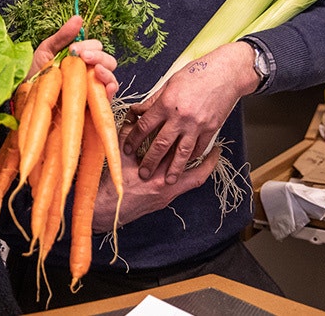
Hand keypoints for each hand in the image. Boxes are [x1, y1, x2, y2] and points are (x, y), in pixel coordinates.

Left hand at [29, 15, 118, 98]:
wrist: (26, 100)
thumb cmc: (35, 75)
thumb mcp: (46, 51)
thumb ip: (63, 36)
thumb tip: (78, 18)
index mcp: (81, 58)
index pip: (96, 47)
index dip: (88, 46)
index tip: (74, 49)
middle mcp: (89, 72)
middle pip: (108, 60)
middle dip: (99, 56)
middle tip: (84, 57)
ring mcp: (92, 89)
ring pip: (111, 77)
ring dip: (106, 71)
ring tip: (95, 70)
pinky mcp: (94, 106)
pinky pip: (109, 97)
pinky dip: (109, 88)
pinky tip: (103, 85)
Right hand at [92, 125, 220, 230]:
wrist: (109, 210)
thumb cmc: (113, 184)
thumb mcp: (119, 155)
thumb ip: (128, 133)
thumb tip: (134, 114)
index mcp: (156, 175)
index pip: (179, 156)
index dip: (193, 144)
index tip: (203, 134)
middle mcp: (165, 187)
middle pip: (193, 172)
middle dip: (206, 161)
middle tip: (216, 148)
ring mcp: (167, 196)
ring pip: (192, 182)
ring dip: (201, 169)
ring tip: (209, 157)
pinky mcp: (164, 200)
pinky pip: (184, 187)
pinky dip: (188, 175)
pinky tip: (189, 168)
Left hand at [122, 42, 256, 183]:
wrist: (226, 73)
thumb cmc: (196, 73)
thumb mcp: (170, 83)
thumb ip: (154, 101)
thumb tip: (139, 111)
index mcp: (166, 104)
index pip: (144, 126)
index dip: (133, 139)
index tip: (128, 148)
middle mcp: (180, 117)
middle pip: (160, 145)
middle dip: (149, 161)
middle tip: (142, 173)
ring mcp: (197, 125)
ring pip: (181, 153)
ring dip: (172, 169)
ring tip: (165, 181)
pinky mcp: (211, 129)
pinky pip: (199, 148)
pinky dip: (191, 158)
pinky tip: (185, 164)